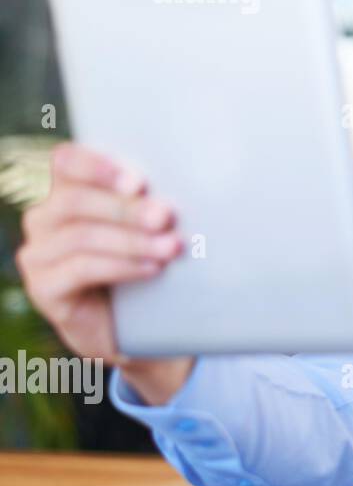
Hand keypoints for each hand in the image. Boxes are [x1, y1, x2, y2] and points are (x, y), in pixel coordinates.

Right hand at [15, 142, 193, 404]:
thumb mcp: (148, 224)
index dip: (97, 166)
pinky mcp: (44, 288)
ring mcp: (39, 254)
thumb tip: (180, 188)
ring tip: (171, 247)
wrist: (132, 323)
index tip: (138, 181)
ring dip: (132, 240)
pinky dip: (122, 266)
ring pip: (82, 236)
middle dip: (127, 208)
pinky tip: (153, 268)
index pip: (67, 162)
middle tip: (166, 216)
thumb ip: (149, 200)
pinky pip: (81, 269)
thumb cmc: (145, 258)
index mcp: (66, 190)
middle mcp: (45, 218)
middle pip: (77, 200)